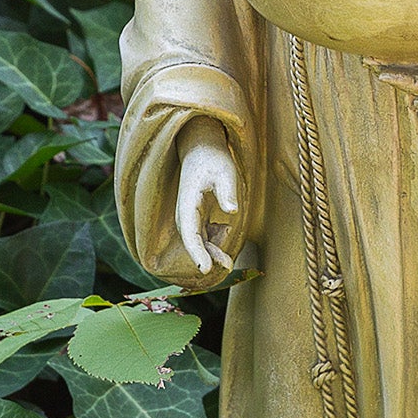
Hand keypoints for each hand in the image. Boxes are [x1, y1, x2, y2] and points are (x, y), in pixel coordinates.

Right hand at [176, 123, 239, 276]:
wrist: (202, 149)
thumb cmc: (214, 159)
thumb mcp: (225, 172)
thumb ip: (227, 192)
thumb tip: (232, 211)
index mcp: (188, 203)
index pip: (190, 234)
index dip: (197, 252)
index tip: (205, 268)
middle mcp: (185, 212)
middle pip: (193, 241)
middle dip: (206, 256)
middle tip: (226, 265)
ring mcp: (190, 215)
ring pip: (198, 240)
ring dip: (212, 250)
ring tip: (227, 255)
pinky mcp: (197, 216)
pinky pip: (203, 235)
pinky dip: (214, 241)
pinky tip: (225, 235)